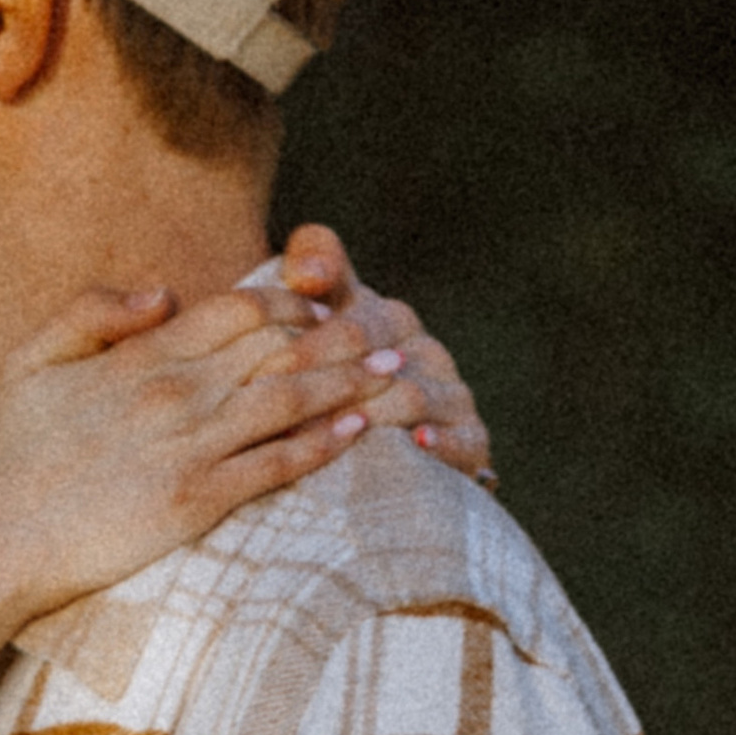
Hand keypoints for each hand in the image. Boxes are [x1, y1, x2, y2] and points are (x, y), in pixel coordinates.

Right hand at [0, 280, 387, 618]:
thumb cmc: (13, 456)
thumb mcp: (33, 362)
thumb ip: (93, 311)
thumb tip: (161, 291)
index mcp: (141, 357)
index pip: (237, 309)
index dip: (291, 302)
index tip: (325, 305)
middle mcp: (173, 391)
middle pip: (278, 346)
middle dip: (341, 335)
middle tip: (389, 329)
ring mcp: (187, 446)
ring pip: (288, 399)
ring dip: (348, 382)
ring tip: (395, 373)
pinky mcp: (195, 501)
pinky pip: (274, 465)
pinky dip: (321, 445)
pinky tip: (358, 432)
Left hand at [271, 225, 495, 486]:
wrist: (380, 460)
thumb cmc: (327, 390)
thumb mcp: (311, 331)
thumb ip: (309, 277)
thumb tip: (306, 274)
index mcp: (386, 319)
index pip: (351, 325)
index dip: (307, 349)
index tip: (262, 377)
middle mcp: (423, 350)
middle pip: (377, 359)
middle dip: (327, 385)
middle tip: (281, 417)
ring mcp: (451, 394)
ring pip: (411, 397)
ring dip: (370, 417)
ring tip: (328, 438)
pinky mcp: (472, 439)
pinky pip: (461, 439)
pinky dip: (440, 442)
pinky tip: (415, 443)